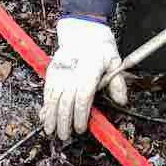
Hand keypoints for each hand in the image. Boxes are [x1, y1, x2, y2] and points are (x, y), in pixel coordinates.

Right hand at [40, 18, 129, 139]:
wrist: (82, 29)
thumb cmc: (100, 47)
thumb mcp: (114, 61)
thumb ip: (117, 82)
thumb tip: (122, 101)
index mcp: (89, 70)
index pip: (83, 97)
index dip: (80, 115)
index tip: (80, 128)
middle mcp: (72, 72)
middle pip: (66, 101)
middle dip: (64, 121)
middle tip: (64, 136)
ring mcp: (60, 71)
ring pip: (53, 97)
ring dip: (51, 115)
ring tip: (50, 130)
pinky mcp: (51, 71)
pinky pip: (46, 90)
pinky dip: (44, 104)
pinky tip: (43, 115)